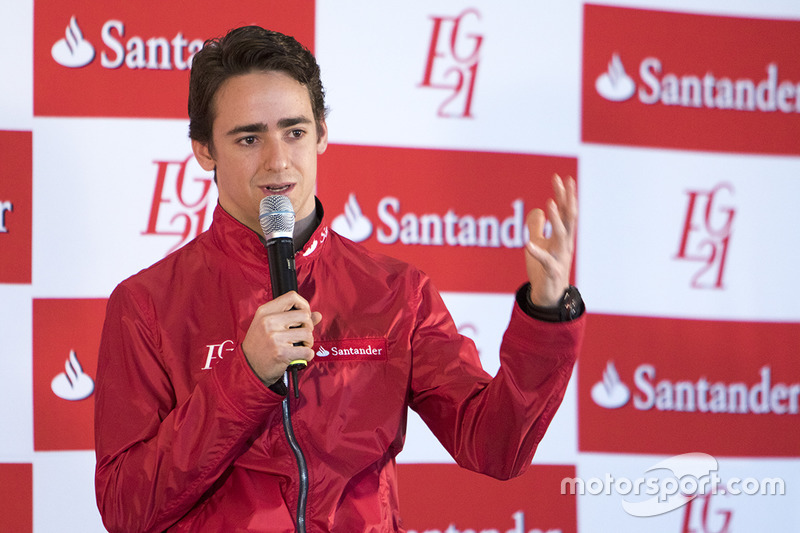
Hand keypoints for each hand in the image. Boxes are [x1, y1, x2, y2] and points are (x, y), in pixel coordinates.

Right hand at [241, 291, 321, 385]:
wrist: (248, 366)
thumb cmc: (259, 345)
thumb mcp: (270, 325)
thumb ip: (293, 318)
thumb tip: (317, 315)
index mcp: (265, 311)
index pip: (292, 297)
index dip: (304, 305)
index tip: (304, 315)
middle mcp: (269, 322)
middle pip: (304, 315)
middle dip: (308, 326)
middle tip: (301, 334)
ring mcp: (275, 338)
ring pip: (308, 333)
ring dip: (308, 342)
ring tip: (300, 345)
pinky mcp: (281, 353)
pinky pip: (307, 351)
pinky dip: (308, 355)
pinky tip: (299, 355)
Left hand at [524, 174, 577, 306]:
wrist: (548, 297)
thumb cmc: (543, 270)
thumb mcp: (538, 244)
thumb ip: (537, 227)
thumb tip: (537, 209)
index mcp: (562, 237)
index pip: (565, 212)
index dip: (564, 195)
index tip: (560, 177)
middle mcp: (565, 245)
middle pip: (568, 218)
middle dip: (566, 199)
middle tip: (563, 181)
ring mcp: (560, 258)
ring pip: (562, 236)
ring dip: (557, 220)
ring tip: (550, 203)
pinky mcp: (552, 272)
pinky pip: (546, 261)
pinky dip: (537, 252)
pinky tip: (528, 244)